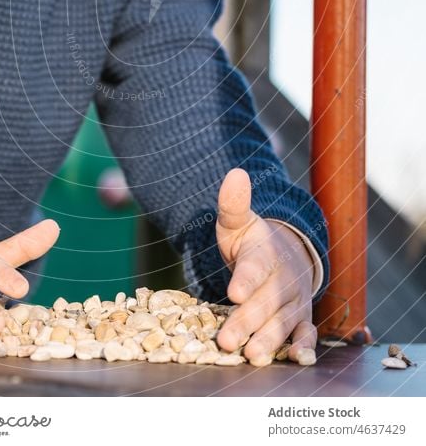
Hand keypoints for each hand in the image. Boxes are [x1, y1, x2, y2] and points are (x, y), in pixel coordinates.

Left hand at [215, 168, 315, 365]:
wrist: (285, 253)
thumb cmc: (253, 241)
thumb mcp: (238, 222)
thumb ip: (233, 204)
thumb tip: (235, 173)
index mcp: (265, 253)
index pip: (255, 266)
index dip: (246, 279)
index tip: (235, 291)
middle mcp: (283, 278)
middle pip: (266, 301)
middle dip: (247, 320)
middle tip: (227, 338)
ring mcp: (295, 300)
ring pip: (284, 321)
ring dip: (270, 340)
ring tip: (252, 354)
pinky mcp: (302, 319)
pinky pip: (306, 334)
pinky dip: (304, 348)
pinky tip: (296, 360)